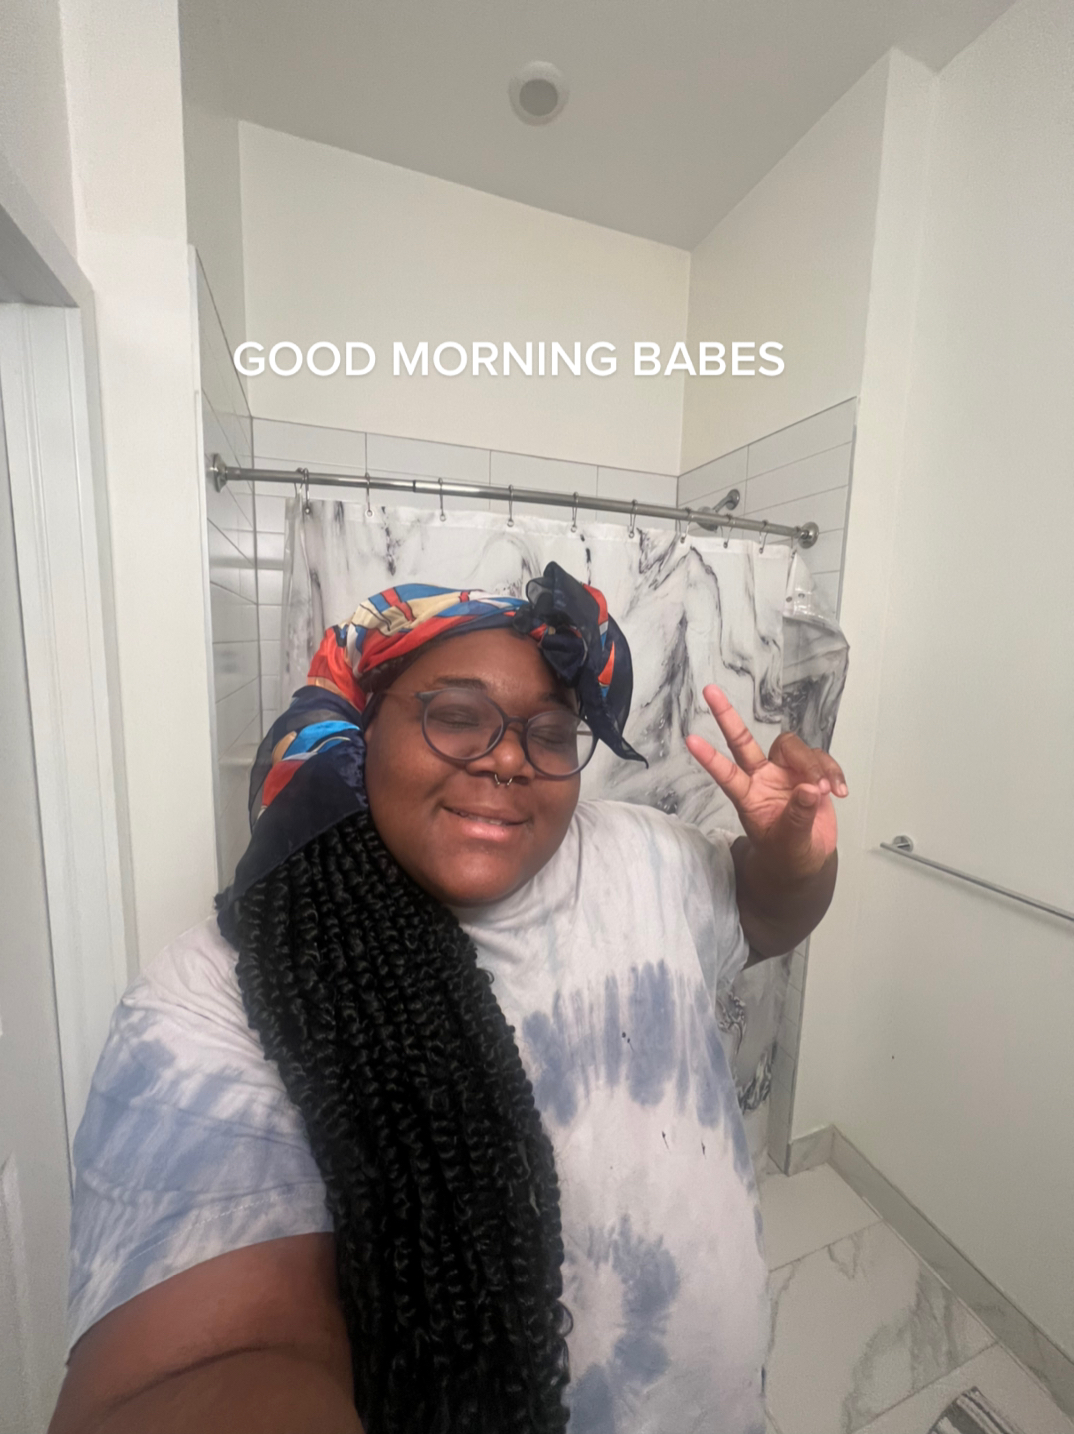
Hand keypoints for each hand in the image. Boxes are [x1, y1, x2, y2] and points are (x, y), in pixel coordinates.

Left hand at [685, 685, 847, 882]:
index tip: (690, 741)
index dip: (710, 758)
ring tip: (824, 791)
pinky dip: (832, 772)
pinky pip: (821, 759)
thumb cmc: (788, 853)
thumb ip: (798, 817)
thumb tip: (808, 790)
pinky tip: (839, 791)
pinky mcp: (809, 772)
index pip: (726, 774)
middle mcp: (762, 778)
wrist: (807, 859)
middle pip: (743, 741)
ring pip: (793, 748)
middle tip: (710, 691)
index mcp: (749, 797)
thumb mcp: (791, 842)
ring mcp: (785, 773)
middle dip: (727, 716)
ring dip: (813, 765)